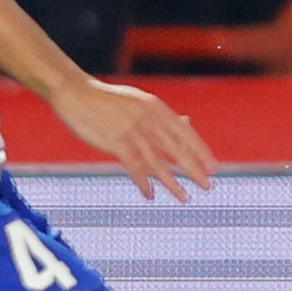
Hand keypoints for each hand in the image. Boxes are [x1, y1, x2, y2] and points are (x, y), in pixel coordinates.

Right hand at [47, 76, 216, 200]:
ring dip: (173, 182)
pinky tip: (150, 195)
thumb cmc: (109, 100)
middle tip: (208, 186)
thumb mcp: (141, 102)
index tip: (214, 167)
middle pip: (176, 149)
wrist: (76, 93)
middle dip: (194, 169)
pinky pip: (134, 166)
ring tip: (185, 198)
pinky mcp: (115, 141)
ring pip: (158, 162)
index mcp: (156, 108)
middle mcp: (148, 119)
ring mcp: (132, 131)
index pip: (185, 132)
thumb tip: (188, 121)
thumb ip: (164, 116)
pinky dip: (143, 182)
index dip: (201, 151)